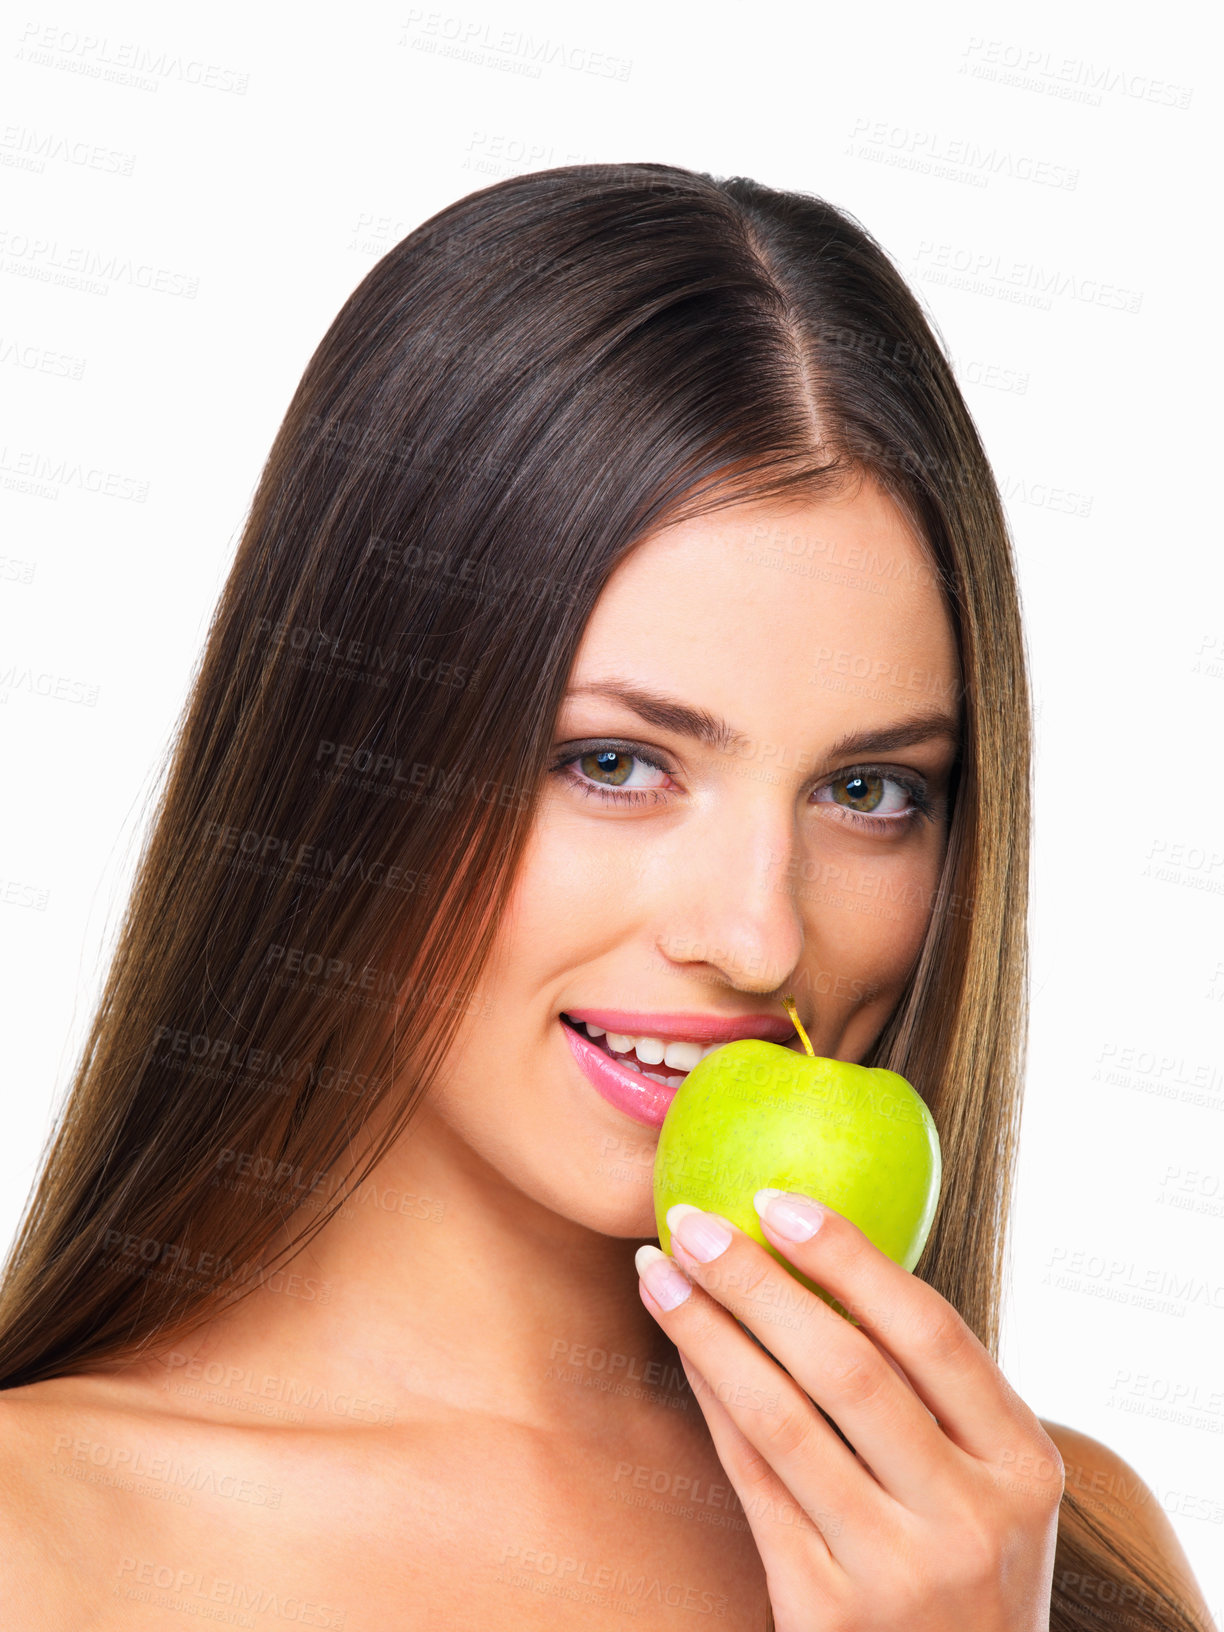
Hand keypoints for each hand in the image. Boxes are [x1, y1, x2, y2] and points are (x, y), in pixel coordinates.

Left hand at [634, 1191, 1063, 1631]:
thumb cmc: (966, 1567)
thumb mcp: (993, 1487)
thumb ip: (939, 1393)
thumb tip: (826, 1251)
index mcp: (1026, 1465)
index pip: (931, 1332)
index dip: (849, 1256)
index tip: (776, 1200)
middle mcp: (970, 1519)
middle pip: (847, 1368)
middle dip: (757, 1281)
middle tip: (692, 1220)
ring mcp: (896, 1572)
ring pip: (782, 1420)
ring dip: (709, 1333)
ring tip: (658, 1273)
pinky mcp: (825, 1612)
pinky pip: (752, 1481)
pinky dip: (712, 1403)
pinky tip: (683, 1350)